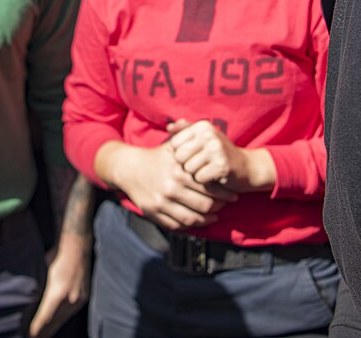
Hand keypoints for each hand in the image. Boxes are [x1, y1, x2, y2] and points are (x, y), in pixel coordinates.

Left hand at [28, 238, 90, 336]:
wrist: (76, 248)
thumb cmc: (55, 258)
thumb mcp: (44, 275)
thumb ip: (40, 293)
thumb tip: (31, 309)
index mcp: (58, 293)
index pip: (46, 318)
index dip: (36, 328)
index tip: (28, 334)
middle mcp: (71, 299)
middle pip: (54, 324)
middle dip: (43, 332)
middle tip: (31, 336)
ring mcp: (79, 300)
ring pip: (62, 320)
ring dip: (51, 328)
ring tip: (40, 334)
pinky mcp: (83, 298)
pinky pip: (69, 314)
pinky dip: (59, 320)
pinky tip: (52, 324)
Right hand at [95, 141, 235, 230]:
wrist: (128, 168)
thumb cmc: (155, 157)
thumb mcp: (172, 147)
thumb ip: (190, 142)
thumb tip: (210, 134)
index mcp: (179, 172)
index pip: (210, 187)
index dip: (225, 193)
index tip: (232, 194)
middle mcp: (171, 188)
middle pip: (204, 205)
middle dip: (219, 207)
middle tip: (226, 206)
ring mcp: (162, 202)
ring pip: (192, 218)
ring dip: (207, 219)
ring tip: (215, 216)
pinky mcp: (153, 212)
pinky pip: (177, 225)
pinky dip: (191, 225)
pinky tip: (199, 221)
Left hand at [167, 119, 275, 192]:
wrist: (245, 167)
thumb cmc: (218, 154)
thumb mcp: (202, 140)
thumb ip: (185, 131)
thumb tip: (169, 127)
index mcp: (201, 126)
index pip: (174, 144)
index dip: (181, 155)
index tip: (195, 156)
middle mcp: (209, 134)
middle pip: (179, 157)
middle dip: (187, 166)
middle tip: (202, 165)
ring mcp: (216, 149)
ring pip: (189, 169)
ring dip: (197, 175)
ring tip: (208, 170)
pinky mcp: (222, 165)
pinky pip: (200, 178)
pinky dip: (205, 182)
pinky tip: (215, 177)